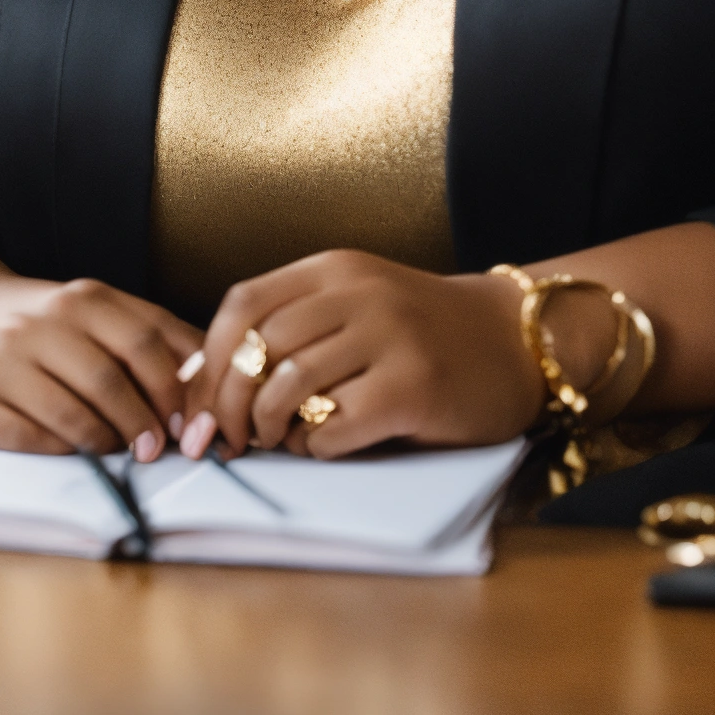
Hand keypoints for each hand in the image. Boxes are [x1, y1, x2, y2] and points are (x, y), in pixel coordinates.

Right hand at [0, 275, 202, 458]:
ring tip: (124, 453)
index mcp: (78, 298)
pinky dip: (63, 450)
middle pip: (113, 380)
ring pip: (74, 414)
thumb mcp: (83, 316)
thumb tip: (206, 379)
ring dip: (109, 442)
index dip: (178, 387)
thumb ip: (140, 337)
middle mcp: (38, 324)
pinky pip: (31, 437)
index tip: (193, 420)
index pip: (146, 340)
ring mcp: (0, 362)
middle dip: (147, 423)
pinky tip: (76, 451)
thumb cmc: (29, 331)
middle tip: (160, 448)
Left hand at [182, 251, 544, 458]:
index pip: (242, 307)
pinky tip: (328, 445)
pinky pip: (336, 426)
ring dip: (270, 428)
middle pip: (258, 351)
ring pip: (289, 387)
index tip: (199, 408)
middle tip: (228, 441)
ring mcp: (390, 337)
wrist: (515, 341)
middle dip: (228, 407)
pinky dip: (317, 446)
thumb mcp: (356, 306)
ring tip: (281, 441)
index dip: (208, 364)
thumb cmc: (422, 334)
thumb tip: (206, 383)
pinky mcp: (415, 387)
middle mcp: (360, 293)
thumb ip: (293, 328)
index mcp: (335, 268)